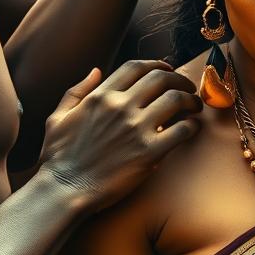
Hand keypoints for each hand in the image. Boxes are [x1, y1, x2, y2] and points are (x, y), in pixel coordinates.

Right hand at [39, 60, 201, 210]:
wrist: (65, 190)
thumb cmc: (59, 158)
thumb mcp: (58, 117)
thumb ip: (77, 91)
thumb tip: (96, 71)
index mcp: (100, 96)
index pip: (137, 67)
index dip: (158, 64)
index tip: (168, 71)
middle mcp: (120, 107)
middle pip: (161, 78)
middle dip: (179, 80)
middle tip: (187, 89)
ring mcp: (136, 128)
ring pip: (176, 99)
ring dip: (190, 100)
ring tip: (195, 107)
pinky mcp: (149, 152)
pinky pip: (182, 130)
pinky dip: (193, 126)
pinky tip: (193, 128)